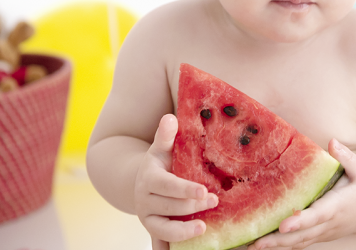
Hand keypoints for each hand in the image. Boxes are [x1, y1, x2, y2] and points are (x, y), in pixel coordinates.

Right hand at [135, 114, 218, 249]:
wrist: (140, 182)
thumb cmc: (160, 162)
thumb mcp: (160, 148)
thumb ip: (166, 135)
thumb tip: (171, 118)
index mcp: (149, 178)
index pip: (167, 186)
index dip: (184, 189)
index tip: (202, 191)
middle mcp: (145, 200)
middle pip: (168, 207)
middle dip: (191, 206)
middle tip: (214, 201)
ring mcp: (148, 218)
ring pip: (164, 228)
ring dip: (183, 231)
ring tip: (203, 227)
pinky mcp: (153, 230)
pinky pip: (160, 243)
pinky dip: (167, 249)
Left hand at [248, 139, 355, 249]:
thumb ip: (346, 157)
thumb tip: (332, 142)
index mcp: (337, 206)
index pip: (317, 215)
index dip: (300, 221)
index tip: (283, 225)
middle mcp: (328, 224)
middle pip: (301, 235)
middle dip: (278, 241)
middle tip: (255, 242)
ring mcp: (321, 233)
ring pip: (297, 243)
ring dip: (274, 246)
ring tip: (249, 245)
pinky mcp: (316, 236)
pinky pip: (297, 243)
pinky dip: (280, 245)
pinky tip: (260, 243)